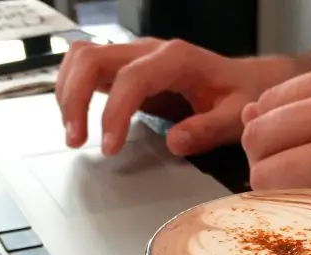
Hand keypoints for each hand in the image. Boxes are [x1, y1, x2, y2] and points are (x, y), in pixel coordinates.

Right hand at [56, 38, 292, 155]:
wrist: (243, 82)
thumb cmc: (239, 96)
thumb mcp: (235, 116)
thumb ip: (207, 129)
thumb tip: (174, 142)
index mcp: (176, 59)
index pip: (131, 78)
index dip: (114, 112)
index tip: (109, 147)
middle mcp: (149, 52)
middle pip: (92, 58)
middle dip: (75, 98)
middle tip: (76, 139)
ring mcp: (134, 57)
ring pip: (81, 57)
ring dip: (67, 93)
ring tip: (73, 134)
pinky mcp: (125, 70)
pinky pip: (87, 68)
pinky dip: (73, 91)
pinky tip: (76, 119)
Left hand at [241, 57, 310, 220]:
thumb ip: (309, 108)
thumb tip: (248, 114)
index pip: (269, 101)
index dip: (272, 136)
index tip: (300, 155)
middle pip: (257, 135)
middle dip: (265, 164)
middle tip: (298, 184)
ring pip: (262, 172)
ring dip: (275, 195)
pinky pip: (281, 203)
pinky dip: (288, 214)